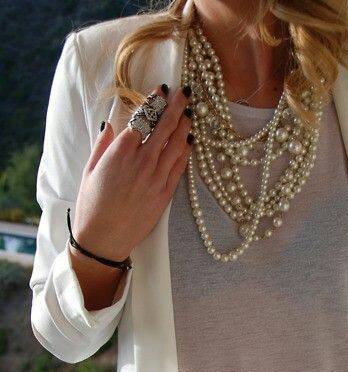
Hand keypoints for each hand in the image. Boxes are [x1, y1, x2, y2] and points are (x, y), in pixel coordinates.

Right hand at [72, 83, 193, 261]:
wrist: (104, 239)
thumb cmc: (92, 205)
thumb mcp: (89, 170)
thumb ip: (103, 144)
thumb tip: (112, 123)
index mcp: (121, 152)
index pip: (143, 118)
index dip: (155, 101)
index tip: (162, 89)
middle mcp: (142, 162)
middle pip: (164, 127)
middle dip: (177, 106)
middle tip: (185, 92)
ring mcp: (156, 178)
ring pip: (176, 145)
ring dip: (185, 125)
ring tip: (190, 112)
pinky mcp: (165, 194)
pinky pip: (180, 167)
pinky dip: (186, 151)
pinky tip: (189, 140)